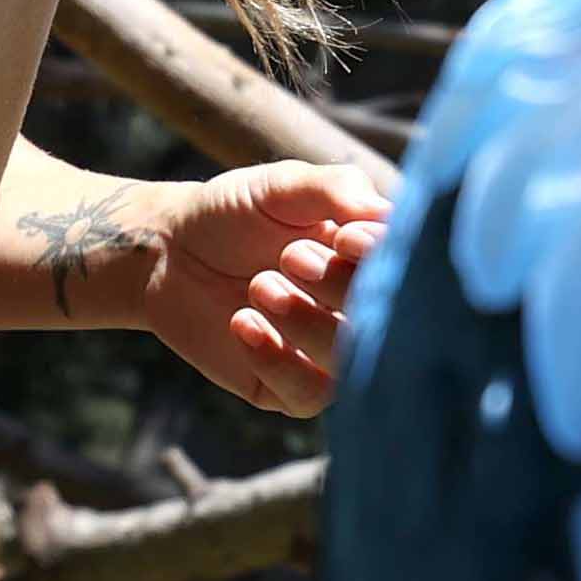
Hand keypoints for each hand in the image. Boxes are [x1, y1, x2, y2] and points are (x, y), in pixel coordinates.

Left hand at [131, 161, 389, 418]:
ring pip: (351, 362)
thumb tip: (390, 216)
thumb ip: (338, 190)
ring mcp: (330, 353)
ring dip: (307, 324)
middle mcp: (363, 309)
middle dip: (339, 288)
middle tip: (291, 255)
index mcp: (376, 259)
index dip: (384, 262)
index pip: (411, 272)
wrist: (169, 251)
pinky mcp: (291, 389)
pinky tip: (242, 323)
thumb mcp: (286, 185)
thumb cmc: (236, 212)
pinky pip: (309, 395)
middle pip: (386, 319)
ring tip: (260, 285)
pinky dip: (277, 358)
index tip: (344, 238)